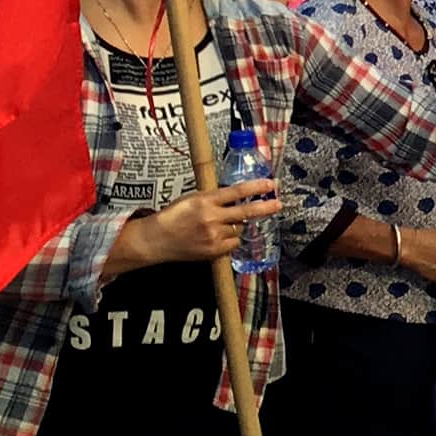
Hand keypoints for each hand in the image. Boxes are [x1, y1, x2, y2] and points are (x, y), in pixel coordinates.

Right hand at [129, 179, 281, 267]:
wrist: (156, 239)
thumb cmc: (173, 216)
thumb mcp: (192, 198)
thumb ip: (215, 197)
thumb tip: (238, 195)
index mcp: (205, 200)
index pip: (236, 192)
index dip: (256, 188)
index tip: (270, 185)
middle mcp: (211, 217)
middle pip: (246, 212)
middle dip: (265, 208)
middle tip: (278, 204)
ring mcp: (213, 235)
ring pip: (239, 228)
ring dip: (236, 225)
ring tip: (218, 225)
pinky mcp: (214, 250)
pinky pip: (234, 243)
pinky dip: (231, 239)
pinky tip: (218, 236)